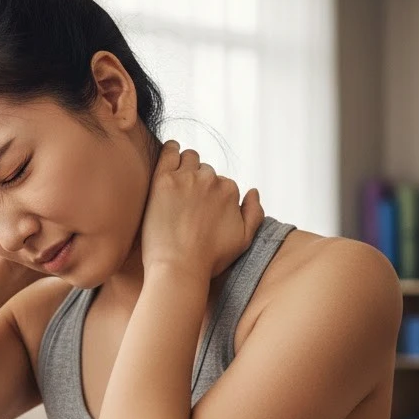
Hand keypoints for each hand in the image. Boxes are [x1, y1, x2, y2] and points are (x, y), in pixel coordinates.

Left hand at [141, 140, 263, 279]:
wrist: (179, 268)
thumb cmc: (210, 259)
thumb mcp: (244, 240)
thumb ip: (254, 213)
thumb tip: (253, 191)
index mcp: (231, 190)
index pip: (222, 183)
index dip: (211, 196)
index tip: (200, 210)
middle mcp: (211, 180)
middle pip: (205, 171)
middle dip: (199, 182)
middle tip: (186, 202)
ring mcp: (187, 178)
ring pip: (189, 158)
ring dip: (185, 167)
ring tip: (177, 183)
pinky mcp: (163, 180)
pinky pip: (169, 152)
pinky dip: (170, 150)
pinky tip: (169, 155)